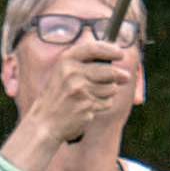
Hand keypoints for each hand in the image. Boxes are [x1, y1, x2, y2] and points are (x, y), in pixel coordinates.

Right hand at [18, 36, 132, 147]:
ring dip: (109, 92)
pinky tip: (90, 107)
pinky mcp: (86, 105)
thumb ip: (86, 64)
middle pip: (109, 70)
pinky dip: (103, 104)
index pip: (94, 48)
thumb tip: (121, 66)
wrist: (44, 122)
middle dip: (120, 75)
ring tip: (94, 95)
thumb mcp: (63, 72)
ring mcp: (79, 90)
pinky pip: (107, 102)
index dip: (111, 50)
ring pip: (111, 87)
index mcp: (65, 61)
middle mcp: (71, 73)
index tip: (121, 53)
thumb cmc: (57, 96)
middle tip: (125, 77)